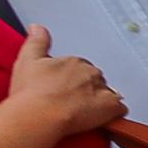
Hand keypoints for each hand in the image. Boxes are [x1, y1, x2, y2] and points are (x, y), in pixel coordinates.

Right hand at [1, 26, 124, 145]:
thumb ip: (36, 41)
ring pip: (108, 93)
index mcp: (74, 62)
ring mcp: (103, 90)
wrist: (39, 114)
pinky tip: (99, 119)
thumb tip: (38, 27)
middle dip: (85, 89)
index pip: (79, 67)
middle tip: (69, 102)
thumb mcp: (27, 60)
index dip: (70, 80)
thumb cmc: (30, 92)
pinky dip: (113, 114)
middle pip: (94, 80)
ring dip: (99, 101)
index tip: (62, 88)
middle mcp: (91, 73)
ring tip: (81, 113)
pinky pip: (120, 109)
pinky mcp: (111, 107)